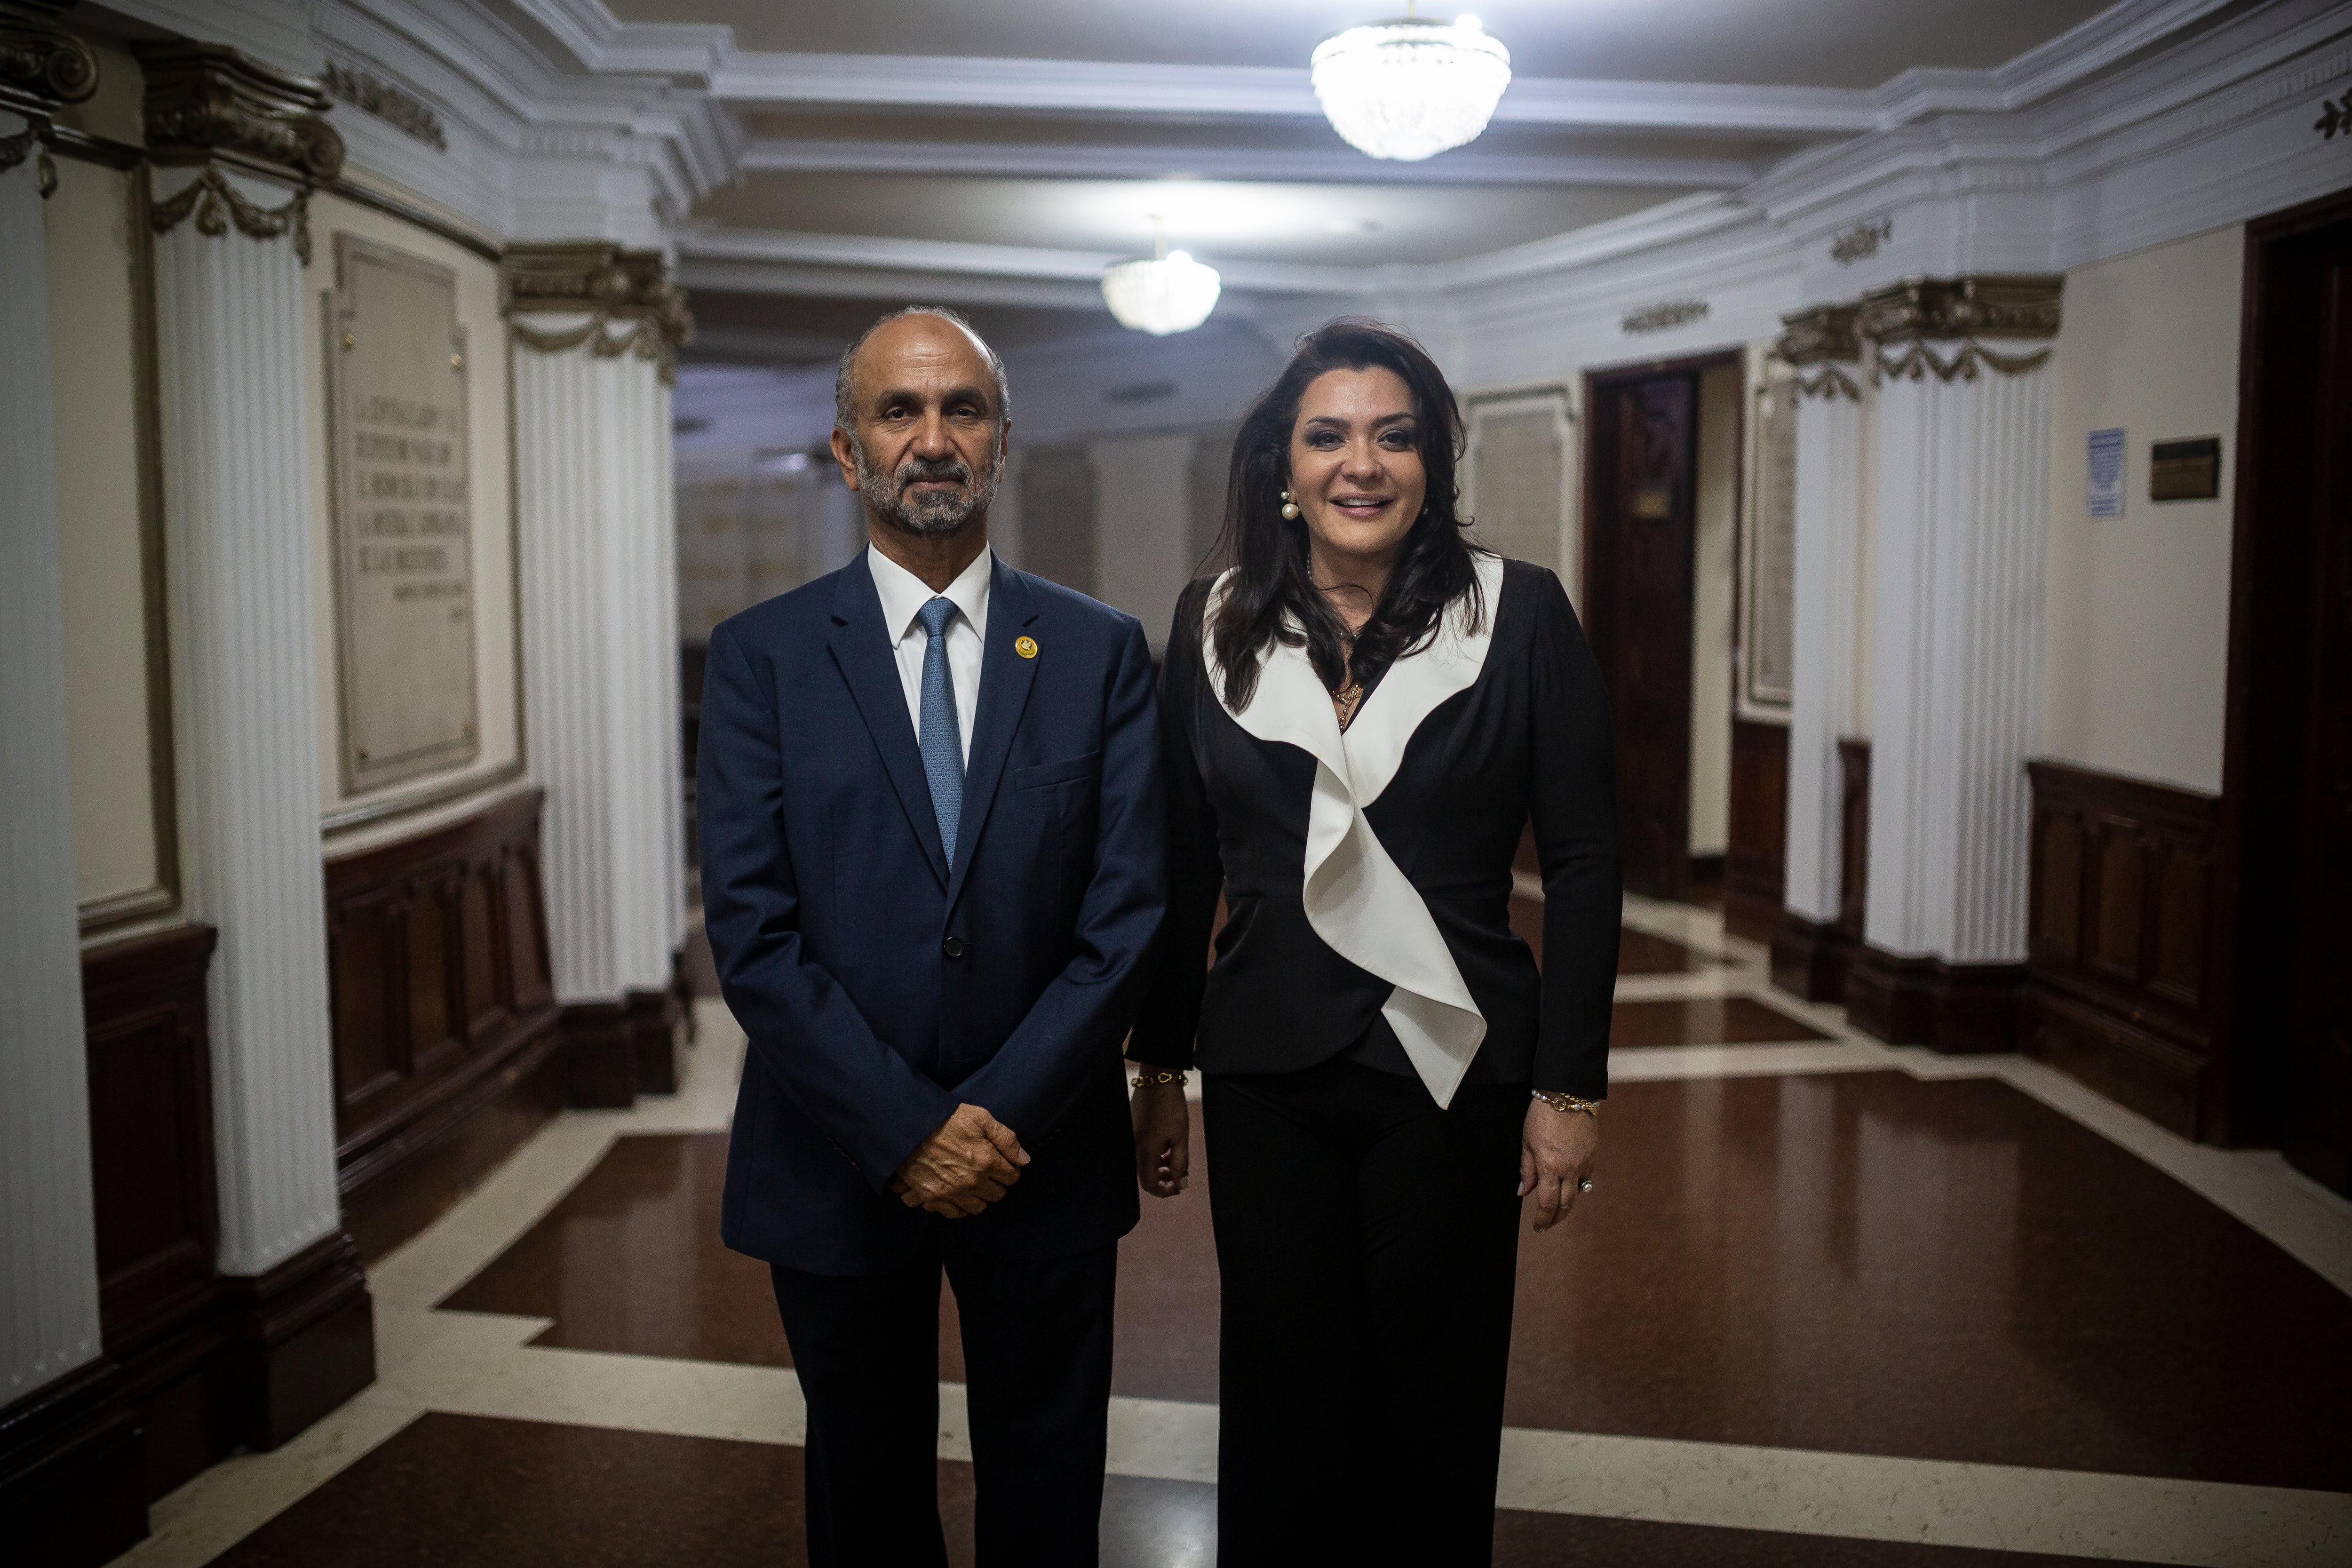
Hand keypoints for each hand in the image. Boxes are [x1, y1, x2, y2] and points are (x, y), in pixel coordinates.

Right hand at [888, 1103, 1028, 1217]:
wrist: (910, 1126)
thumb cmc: (946, 1119)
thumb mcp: (980, 1118)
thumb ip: (1006, 1138)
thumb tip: (1024, 1159)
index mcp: (986, 1161)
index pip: (1012, 1177)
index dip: (1009, 1169)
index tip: (1003, 1163)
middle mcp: (971, 1182)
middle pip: (997, 1195)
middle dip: (997, 1184)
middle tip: (988, 1172)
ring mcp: (952, 1192)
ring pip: (978, 1208)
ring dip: (980, 1198)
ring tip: (974, 1185)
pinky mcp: (933, 1198)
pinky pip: (954, 1214)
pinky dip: (958, 1207)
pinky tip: (958, 1195)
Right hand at [1130, 1077, 1189, 1198]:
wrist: (1157, 1079)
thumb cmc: (1171, 1107)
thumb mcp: (1181, 1137)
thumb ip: (1180, 1163)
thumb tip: (1181, 1184)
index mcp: (1145, 1152)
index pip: (1149, 1184)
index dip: (1164, 1192)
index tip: (1178, 1187)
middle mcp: (1134, 1147)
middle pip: (1144, 1176)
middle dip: (1162, 1179)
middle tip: (1177, 1174)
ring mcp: (1131, 1138)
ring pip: (1143, 1163)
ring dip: (1158, 1166)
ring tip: (1173, 1158)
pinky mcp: (1131, 1129)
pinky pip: (1140, 1150)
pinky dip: (1153, 1154)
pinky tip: (1165, 1145)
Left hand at [1519, 1099, 1598, 1232]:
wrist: (1567, 1093)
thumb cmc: (1541, 1116)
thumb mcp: (1527, 1142)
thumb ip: (1526, 1170)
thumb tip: (1523, 1191)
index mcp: (1550, 1167)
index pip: (1548, 1203)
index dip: (1543, 1219)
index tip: (1538, 1227)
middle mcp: (1570, 1169)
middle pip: (1566, 1204)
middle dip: (1556, 1218)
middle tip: (1548, 1224)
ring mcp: (1584, 1163)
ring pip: (1578, 1193)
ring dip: (1567, 1204)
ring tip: (1558, 1209)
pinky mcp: (1593, 1155)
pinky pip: (1586, 1177)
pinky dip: (1577, 1186)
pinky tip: (1570, 1186)